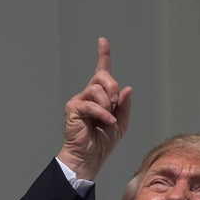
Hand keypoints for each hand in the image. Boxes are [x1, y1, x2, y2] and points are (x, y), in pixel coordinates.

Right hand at [58, 37, 131, 179]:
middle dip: (113, 87)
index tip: (102, 41)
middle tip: (115, 104)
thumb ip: (124, 105)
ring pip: (97, 89)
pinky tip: (107, 122)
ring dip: (108, 104)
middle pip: (103, 76)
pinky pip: (91, 104)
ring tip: (109, 118)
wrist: (89, 157)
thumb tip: (127, 88)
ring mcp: (79, 100)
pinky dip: (103, 113)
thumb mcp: (121, 123)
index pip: (101, 72)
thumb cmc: (103, 142)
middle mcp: (88, 95)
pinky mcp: (73, 108)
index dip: (103, 56)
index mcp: (100, 96)